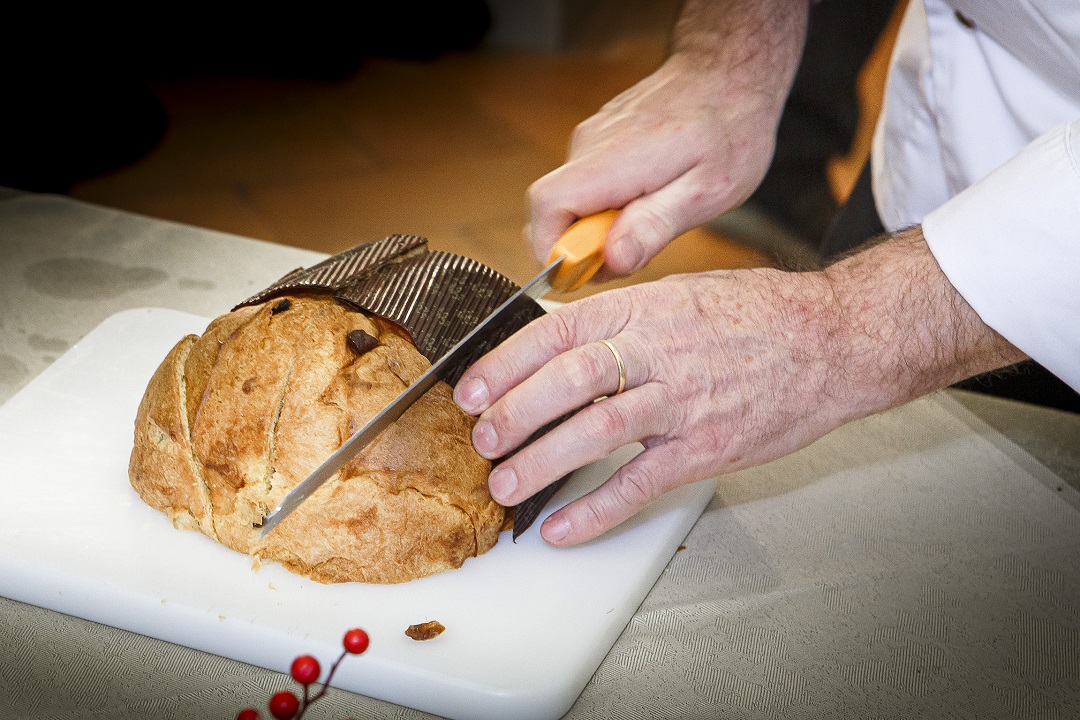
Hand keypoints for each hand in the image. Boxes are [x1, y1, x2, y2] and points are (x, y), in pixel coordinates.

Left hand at [455, 268, 847, 545]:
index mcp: (645, 307)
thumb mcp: (680, 293)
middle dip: (515, 411)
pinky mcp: (707, 447)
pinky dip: (597, 509)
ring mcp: (684, 400)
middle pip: (570, 379)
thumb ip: (621, 317)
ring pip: (598, 430)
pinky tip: (563, 527)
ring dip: (543, 460)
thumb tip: (557, 340)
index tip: (472, 388)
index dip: (507, 362)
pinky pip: (642, 482)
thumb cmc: (756, 314)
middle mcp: (659, 350)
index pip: (558, 331)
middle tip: (482, 439)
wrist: (833, 339)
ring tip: (507, 484)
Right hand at [527, 0, 807, 278]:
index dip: (555, 249)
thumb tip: (612, 260)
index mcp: (613, 159)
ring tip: (651, 217)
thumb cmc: (729, 128)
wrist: (728, 70)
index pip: (547, 207)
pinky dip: (606, 207)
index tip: (589, 270)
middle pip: (553, 212)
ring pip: (570, 203)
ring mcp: (589, 141)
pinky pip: (585, 188)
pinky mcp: (596, 142)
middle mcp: (589, 146)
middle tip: (634, 250)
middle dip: (583, 247)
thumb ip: (655, 226)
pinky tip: (647, 198)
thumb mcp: (709, 190)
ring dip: (599, 227)